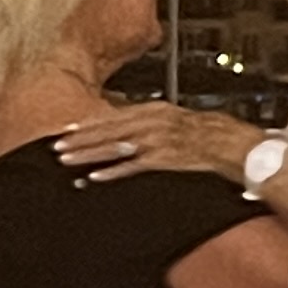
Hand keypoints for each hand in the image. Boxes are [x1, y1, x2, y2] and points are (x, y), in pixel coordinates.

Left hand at [55, 103, 263, 184]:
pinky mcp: (163, 159)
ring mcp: (156, 140)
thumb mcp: (175, 118)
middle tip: (57, 147)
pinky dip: (112, 172)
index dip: (87, 125)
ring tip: (67, 161)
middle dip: (80, 140)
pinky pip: (132, 167)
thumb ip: (150, 121)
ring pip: (114, 147)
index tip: (66, 131)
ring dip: (88, 154)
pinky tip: (94, 177)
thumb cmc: (207, 132)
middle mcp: (151, 122)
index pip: (112, 116)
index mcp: (153, 110)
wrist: (231, 143)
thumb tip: (128, 127)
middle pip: (107, 131)